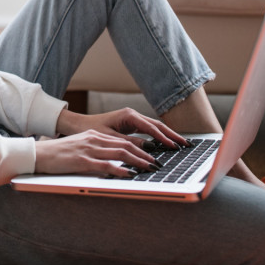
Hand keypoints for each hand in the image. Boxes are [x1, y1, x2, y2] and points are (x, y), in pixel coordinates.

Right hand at [35, 130, 152, 176]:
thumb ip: (96, 151)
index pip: (122, 140)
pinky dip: (120, 169)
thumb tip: (113, 161)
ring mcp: (88, 149)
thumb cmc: (58, 154)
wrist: (39, 154)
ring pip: (120, 153)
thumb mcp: (80, 147)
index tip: (151, 156)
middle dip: (144, 155)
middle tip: (157, 164)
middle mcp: (94, 139)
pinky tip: (130, 174)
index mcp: (94, 135)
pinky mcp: (82, 161)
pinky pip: (105, 165)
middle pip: (125, 145)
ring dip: (138, 161)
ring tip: (149, 168)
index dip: (139, 148)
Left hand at [56, 107, 188, 149]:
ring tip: (181, 145)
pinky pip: (149, 130)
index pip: (151, 128)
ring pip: (155, 127)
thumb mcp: (110, 138)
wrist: (79, 125)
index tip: (174, 146)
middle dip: (172, 135)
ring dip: (168, 136)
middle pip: (157, 125)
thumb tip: (149, 148)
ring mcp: (133, 119)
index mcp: (128, 115)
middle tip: (186, 145)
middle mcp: (133, 115)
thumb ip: (129, 143)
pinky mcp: (131, 124)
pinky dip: (159, 137)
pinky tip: (167, 144)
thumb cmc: (91, 130)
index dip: (164, 138)